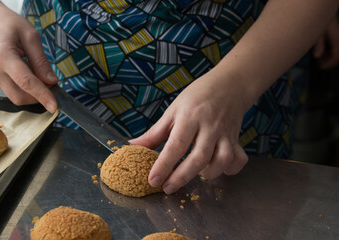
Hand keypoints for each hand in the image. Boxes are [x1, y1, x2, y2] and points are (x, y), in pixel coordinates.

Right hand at [0, 2, 57, 111]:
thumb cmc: (8, 24)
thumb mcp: (31, 36)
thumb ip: (41, 61)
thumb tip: (51, 81)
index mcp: (2, 56)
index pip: (26, 83)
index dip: (42, 96)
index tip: (54, 106)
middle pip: (19, 96)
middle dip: (38, 96)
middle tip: (51, 83)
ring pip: (15, 96)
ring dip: (31, 92)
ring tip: (37, 72)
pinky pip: (11, 90)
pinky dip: (23, 87)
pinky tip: (26, 72)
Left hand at [130, 71, 248, 193]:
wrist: (229, 84)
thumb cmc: (197, 97)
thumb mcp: (173, 110)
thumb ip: (155, 132)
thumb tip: (133, 146)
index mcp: (190, 116)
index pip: (176, 145)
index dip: (164, 165)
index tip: (153, 180)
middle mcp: (209, 126)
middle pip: (199, 157)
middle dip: (182, 177)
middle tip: (167, 188)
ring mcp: (225, 133)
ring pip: (222, 160)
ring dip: (208, 173)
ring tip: (195, 174)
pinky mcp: (236, 139)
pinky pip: (238, 159)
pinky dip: (230, 169)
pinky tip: (218, 169)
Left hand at [313, 17, 338, 68]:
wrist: (321, 9)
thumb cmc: (318, 19)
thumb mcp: (317, 33)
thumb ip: (318, 45)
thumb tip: (317, 57)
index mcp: (337, 38)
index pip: (337, 55)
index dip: (329, 63)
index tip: (320, 67)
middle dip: (330, 61)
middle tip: (319, 64)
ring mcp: (338, 36)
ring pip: (337, 50)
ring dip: (329, 56)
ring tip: (318, 59)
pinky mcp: (335, 34)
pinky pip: (335, 45)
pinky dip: (329, 50)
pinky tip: (321, 52)